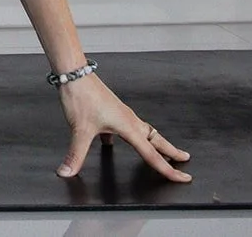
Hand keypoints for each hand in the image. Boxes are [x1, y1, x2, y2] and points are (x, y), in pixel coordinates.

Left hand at [55, 74, 191, 182]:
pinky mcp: (110, 110)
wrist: (73, 73)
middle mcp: (128, 119)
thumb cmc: (81, 96)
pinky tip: (109, 142)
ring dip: (152, 143)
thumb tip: (67, 172)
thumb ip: (75, 155)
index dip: (169, 170)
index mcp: (128, 127)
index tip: (184, 178)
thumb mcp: (79, 130)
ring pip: (142, 132)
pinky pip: (122, 127)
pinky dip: (123, 137)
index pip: (152, 155)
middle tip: (185, 160)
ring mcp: (120, 114)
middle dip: (171, 151)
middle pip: (156, 140)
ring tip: (158, 151)